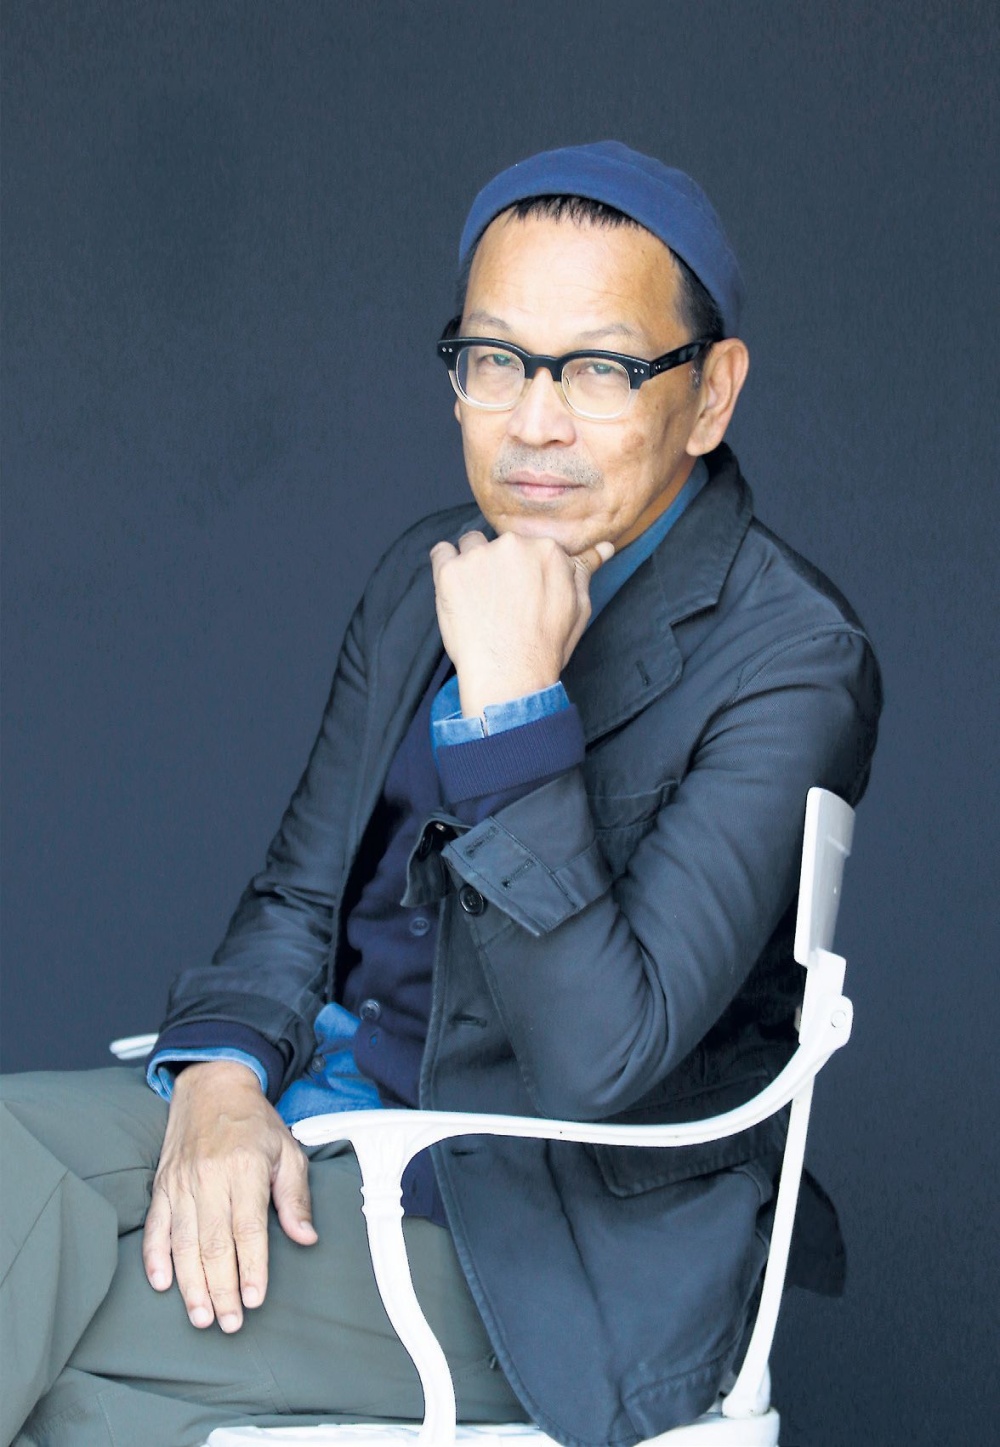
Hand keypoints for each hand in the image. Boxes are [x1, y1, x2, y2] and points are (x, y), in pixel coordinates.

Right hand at [142, 1060, 316, 1331]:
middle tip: (229, 1323)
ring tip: (200, 1316)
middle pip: (214, 1244)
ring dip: (190, 1284)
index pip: (248, 1229)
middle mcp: (209, 1178)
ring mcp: (181, 1183)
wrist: (212, 1086)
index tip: (255, 1299)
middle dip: (221, 1289)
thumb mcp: (287, 1150)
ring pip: (183, 1243)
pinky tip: (162, 1284)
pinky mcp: (162, 1185)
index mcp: (244, 1169)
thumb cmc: (254, 1122)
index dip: (252, 1267)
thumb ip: (295, 1196)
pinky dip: (155, 1257)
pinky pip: (155, 1226)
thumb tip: (305, 1237)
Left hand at [430, 531, 613, 716]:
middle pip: (500, 545)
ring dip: (471, 564)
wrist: (509, 675)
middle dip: (499, 567)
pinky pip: (440, 552)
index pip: (530, 547)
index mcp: (547, 550)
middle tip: (500, 604)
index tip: (520, 596)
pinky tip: (455, 593)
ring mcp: (479, 556)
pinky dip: (444, 568)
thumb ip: (584, 571)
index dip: (523, 573)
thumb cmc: (545, 646)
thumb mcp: (578, 608)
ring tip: (477, 600)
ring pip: (470, 545)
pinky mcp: (449, 570)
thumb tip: (603, 547)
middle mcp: (513, 545)